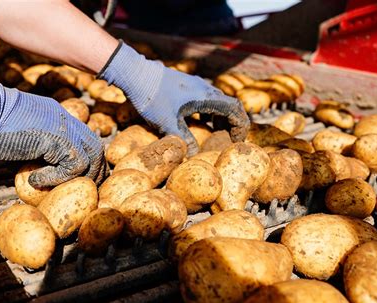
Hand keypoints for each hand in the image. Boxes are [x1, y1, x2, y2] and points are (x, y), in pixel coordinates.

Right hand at [0, 67, 106, 187]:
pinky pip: (74, 164)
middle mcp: (66, 120)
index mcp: (58, 118)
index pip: (85, 139)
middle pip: (96, 148)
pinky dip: (58, 178)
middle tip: (77, 191)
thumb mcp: (19, 138)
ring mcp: (65, 127)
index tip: (78, 180)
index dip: (86, 162)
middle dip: (92, 173)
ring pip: (92, 157)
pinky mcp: (59, 138)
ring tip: (55, 188)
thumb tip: (38, 174)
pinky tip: (35, 179)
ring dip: (78, 178)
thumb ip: (35, 150)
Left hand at [98, 41, 249, 154]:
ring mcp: (195, 85)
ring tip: (215, 133)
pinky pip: (204, 100)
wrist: (135, 74)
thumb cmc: (152, 98)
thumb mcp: (168, 123)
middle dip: (232, 123)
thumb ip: (183, 140)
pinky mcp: (185, 86)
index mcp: (205, 97)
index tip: (236, 141)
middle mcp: (204, 88)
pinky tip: (197, 122)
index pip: (235, 110)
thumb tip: (194, 155)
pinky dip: (208, 112)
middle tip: (229, 139)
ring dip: (220, 117)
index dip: (240, 126)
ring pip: (216, 102)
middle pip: (229, 105)